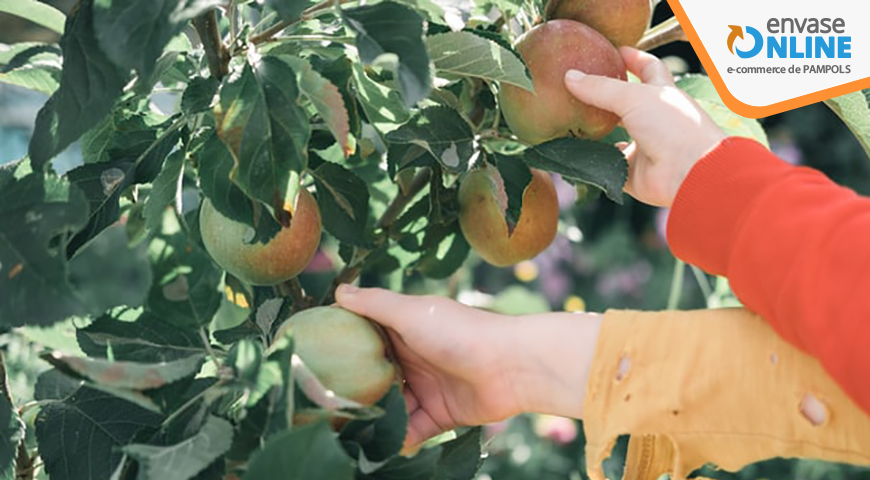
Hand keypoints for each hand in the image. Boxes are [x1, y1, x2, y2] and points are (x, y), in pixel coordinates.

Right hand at [336, 285, 600, 448]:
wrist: (512, 366)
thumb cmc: (459, 331)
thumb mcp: (411, 312)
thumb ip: (375, 304)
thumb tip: (338, 290)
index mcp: (403, 329)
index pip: (364, 339)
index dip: (341, 350)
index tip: (310, 363)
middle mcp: (411, 358)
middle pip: (375, 378)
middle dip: (353, 393)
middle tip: (320, 409)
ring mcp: (425, 388)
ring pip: (390, 407)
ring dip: (372, 420)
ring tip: (343, 434)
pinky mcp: (439, 414)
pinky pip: (411, 429)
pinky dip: (397, 439)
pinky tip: (376, 448)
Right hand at [564, 47, 726, 206]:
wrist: (688, 172)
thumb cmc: (673, 127)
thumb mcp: (634, 97)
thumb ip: (601, 88)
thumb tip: (570, 77)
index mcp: (663, 95)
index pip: (649, 69)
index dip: (633, 58)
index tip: (615, 51)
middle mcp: (656, 120)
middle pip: (628, 104)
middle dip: (608, 97)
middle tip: (583, 88)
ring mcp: (646, 147)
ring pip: (618, 136)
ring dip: (599, 131)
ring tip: (573, 122)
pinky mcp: (635, 172)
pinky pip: (611, 166)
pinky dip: (597, 162)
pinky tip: (581, 155)